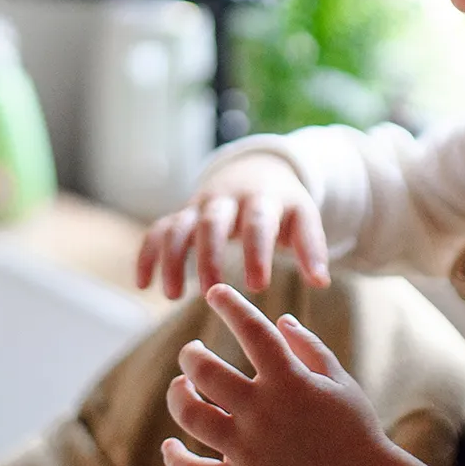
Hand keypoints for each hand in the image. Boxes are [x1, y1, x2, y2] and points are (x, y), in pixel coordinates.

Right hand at [134, 155, 328, 298]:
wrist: (258, 170)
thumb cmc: (284, 206)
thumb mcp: (303, 218)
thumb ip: (312, 247)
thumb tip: (321, 282)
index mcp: (261, 200)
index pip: (258, 223)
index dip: (257, 253)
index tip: (258, 287)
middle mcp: (226, 199)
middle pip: (213, 222)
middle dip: (210, 256)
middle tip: (211, 291)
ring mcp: (200, 206)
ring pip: (179, 226)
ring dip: (172, 258)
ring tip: (170, 295)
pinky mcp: (182, 214)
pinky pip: (158, 230)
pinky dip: (148, 253)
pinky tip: (143, 284)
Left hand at [159, 284, 391, 465]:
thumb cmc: (356, 434)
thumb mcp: (341, 384)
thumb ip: (309, 349)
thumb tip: (280, 321)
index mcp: (290, 382)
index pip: (251, 329)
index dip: (229, 305)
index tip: (215, 293)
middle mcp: (263, 412)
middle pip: (205, 371)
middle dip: (190, 355)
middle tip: (192, 353)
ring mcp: (249, 451)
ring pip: (191, 415)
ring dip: (178, 395)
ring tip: (181, 387)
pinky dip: (175, 458)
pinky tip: (171, 445)